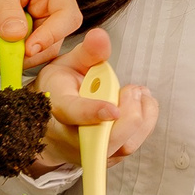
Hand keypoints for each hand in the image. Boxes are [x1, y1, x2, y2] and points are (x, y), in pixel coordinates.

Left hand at [0, 0, 80, 67]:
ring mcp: (29, 33)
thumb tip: (17, 36)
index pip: (68, 18)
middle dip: (22, 52)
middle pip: (50, 46)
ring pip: (27, 60)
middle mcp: (45, 15)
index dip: (53, 35)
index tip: (30, 47)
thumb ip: (7, 11)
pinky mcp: (12, 47)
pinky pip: (5, 62)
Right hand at [30, 29, 157, 174]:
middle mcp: (70, 136)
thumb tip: (100, 37)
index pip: (73, 113)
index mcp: (56, 106)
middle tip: (133, 90)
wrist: (50, 123)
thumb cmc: (60, 91)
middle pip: (103, 139)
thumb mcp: (67, 64)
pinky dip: (144, 124)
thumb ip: (87, 52)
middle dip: (128, 116)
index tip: (113, 109)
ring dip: (141, 118)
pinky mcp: (105, 157)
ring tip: (139, 93)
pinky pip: (130, 146)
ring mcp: (88, 151)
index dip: (93, 112)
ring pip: (121, 146)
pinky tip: (141, 104)